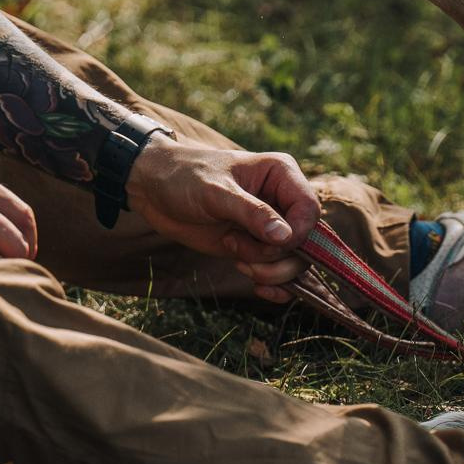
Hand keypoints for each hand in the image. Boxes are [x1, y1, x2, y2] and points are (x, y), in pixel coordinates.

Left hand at [124, 137, 320, 302]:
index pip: (310, 211)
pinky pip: (280, 274)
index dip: (298, 233)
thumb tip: (286, 237)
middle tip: (238, 250)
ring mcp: (270, 228)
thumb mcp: (217, 192)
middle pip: (306, 243)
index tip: (270, 243)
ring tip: (234, 256)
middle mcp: (283, 202)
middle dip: (276, 257)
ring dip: (268, 270)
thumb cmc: (184, 177)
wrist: (153, 190)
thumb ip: (252, 213)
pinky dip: (273, 285)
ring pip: (294, 262)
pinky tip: (257, 287)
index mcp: (282, 176)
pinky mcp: (256, 248)